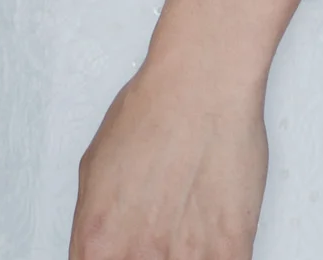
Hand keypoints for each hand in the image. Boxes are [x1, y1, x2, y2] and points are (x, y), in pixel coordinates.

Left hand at [69, 46, 268, 259]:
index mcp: (98, 242)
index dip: (113, 258)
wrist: (203, 81)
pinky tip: (208, 235)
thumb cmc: (153, 109)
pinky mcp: (229, 249)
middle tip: (157, 233)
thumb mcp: (93, 169)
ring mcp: (186, 257)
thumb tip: (102, 251)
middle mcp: (138, 255)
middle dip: (147, 254)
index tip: (124, 251)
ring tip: (185, 225)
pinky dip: (213, 253)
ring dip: (182, 253)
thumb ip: (94, 223)